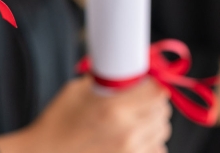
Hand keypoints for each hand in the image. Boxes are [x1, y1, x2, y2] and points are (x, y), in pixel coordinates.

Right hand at [0, 77, 171, 152]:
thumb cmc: (56, 123)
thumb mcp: (77, 91)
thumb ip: (106, 82)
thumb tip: (127, 74)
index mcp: (113, 109)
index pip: (157, 93)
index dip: (154, 85)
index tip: (147, 84)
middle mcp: (127, 132)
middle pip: (163, 112)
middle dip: (154, 103)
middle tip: (141, 100)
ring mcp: (130, 152)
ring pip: (162, 132)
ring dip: (153, 124)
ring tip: (136, 120)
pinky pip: (157, 151)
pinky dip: (150, 144)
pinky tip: (134, 139)